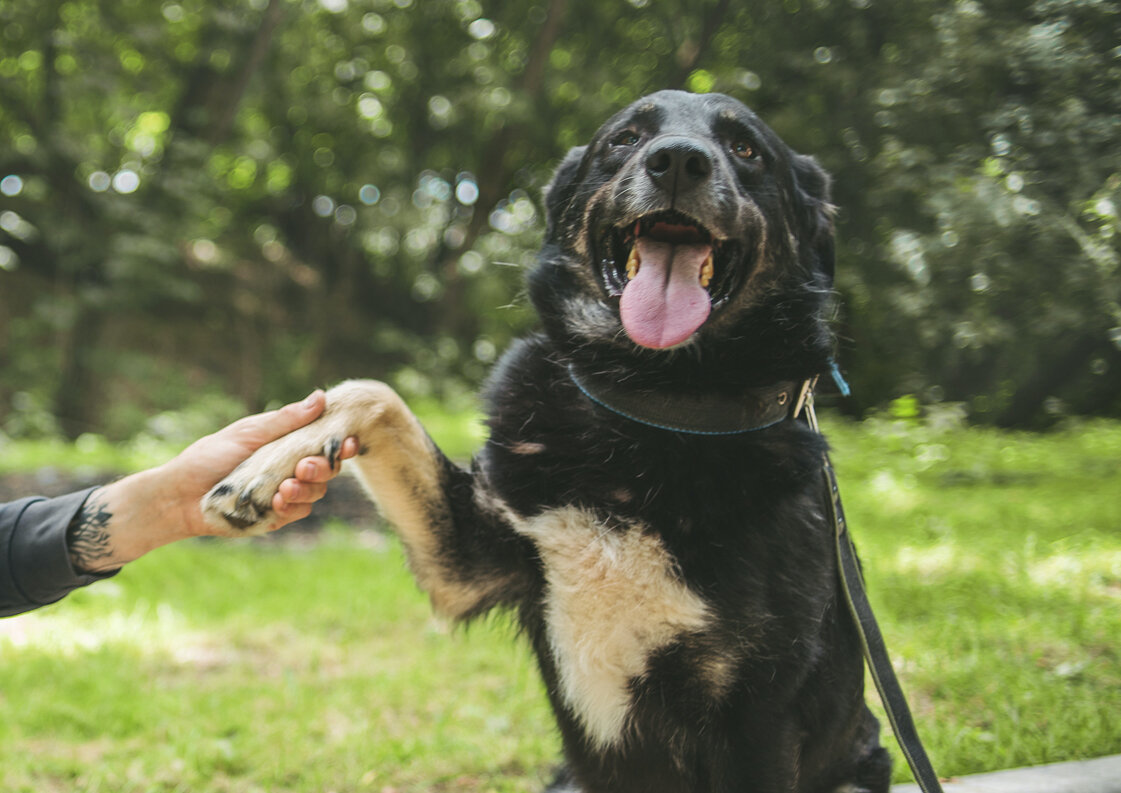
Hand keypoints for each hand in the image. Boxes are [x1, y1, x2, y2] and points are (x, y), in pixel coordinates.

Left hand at [162, 390, 359, 535]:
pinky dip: (292, 505)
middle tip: (303, 466)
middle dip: (322, 467)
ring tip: (284, 487)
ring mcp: (286, 492)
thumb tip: (321, 397)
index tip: (348, 443)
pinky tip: (276, 500)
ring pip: (317, 491)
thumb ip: (286, 419)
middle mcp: (291, 467)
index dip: (341, 443)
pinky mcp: (276, 515)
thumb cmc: (209, 457)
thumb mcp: (248, 432)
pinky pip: (300, 511)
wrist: (181, 495)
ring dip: (306, 488)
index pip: (324, 442)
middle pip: (328, 468)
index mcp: (287, 443)